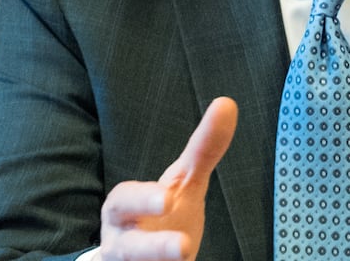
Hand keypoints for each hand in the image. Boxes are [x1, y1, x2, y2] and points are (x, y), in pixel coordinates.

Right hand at [100, 97, 237, 260]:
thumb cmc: (159, 216)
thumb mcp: (183, 182)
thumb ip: (203, 149)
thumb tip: (227, 103)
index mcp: (125, 210)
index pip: (123, 201)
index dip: (143, 199)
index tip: (169, 198)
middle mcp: (121, 241)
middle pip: (125, 247)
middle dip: (152, 247)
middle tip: (184, 247)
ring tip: (187, 257)